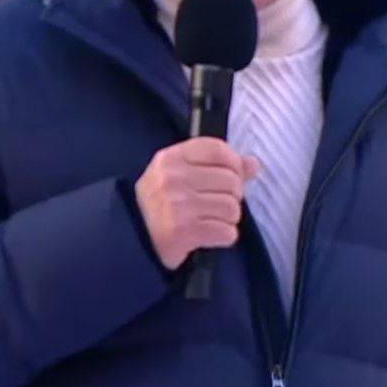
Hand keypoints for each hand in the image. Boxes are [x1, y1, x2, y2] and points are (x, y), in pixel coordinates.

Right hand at [134, 137, 258, 269]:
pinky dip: (224, 236)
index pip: (217, 149)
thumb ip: (215, 165)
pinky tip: (209, 235)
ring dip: (228, 218)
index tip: (232, 175)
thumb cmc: (160, 203)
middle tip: (216, 204)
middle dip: (231, 195)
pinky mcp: (184, 232)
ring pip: (232, 208)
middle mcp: (173, 178)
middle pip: (231, 180)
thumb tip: (252, 164)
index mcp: (171, 158)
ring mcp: (178, 205)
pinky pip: (226, 232)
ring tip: (211, 220)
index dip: (234, 163)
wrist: (134, 238)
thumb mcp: (178, 174)